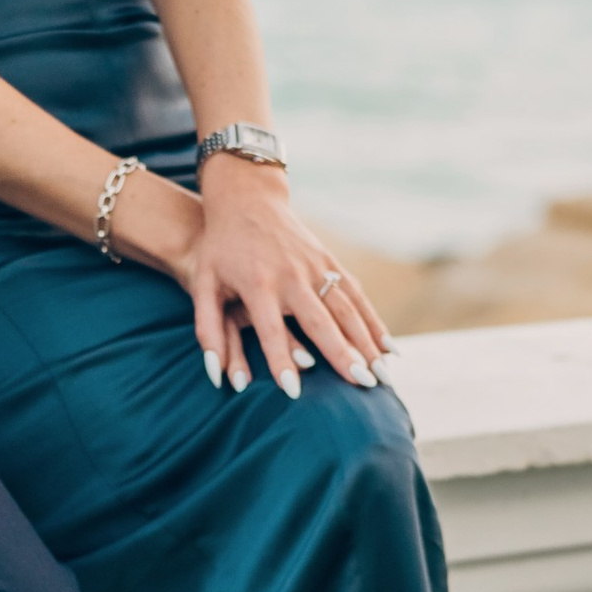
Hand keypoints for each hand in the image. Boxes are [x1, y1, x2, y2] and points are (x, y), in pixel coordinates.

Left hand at [115, 167, 391, 395]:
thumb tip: (218, 378)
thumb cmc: (220, 249)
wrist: (246, 199)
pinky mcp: (330, 261)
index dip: (281, 361)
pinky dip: (374, 323)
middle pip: (320, 322)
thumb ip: (208, 331)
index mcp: (258, 284)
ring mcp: (315, 267)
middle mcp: (291, 276)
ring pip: (346, 310)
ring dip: (367, 343)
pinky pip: (356, 296)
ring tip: (383, 376)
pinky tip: (389, 349)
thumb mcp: (203, 284)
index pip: (271, 330)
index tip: (294, 392)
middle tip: (362, 385)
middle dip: (343, 355)